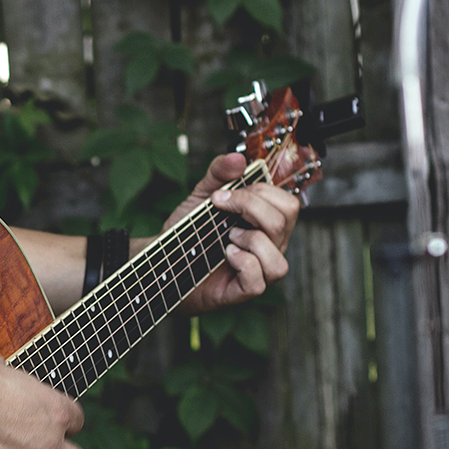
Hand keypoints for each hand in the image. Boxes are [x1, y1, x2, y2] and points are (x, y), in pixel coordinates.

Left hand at [164, 153, 299, 313]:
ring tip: (228, 238)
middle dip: (251, 207)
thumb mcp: (200, 197)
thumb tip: (237, 157)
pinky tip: (226, 255)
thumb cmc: (188, 234)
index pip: (287, 203)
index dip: (259, 192)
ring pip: (279, 257)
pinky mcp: (243, 291)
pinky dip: (243, 263)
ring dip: (252, 240)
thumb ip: (218, 174)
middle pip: (285, 220)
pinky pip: (260, 280)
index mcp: (265, 224)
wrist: (162, 261)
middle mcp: (269, 247)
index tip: (221, 195)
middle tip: (222, 210)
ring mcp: (259, 271)